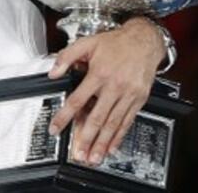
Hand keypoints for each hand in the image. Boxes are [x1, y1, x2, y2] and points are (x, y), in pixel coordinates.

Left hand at [47, 18, 164, 164]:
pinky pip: (127, 121)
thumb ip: (67, 56)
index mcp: (99, 73)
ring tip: (94, 157)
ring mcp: (128, 94)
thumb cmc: (117, 43)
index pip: (77, 100)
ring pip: (113, 123)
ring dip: (102, 142)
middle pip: (97, 117)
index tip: (56, 128)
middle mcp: (114, 86)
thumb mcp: (88, 42)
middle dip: (87, 138)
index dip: (65, 116)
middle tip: (79, 154)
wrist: (144, 40)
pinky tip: (112, 146)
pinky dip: (119, 136)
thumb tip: (53, 72)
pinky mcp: (138, 99)